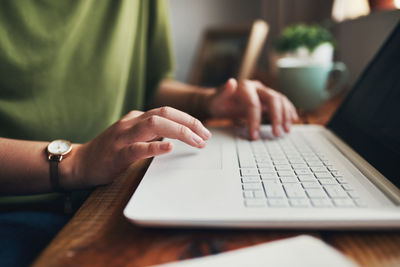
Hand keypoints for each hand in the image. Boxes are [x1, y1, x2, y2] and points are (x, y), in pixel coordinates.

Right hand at [66, 107, 210, 187]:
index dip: (188, 119)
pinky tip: (169, 148)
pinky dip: (155, 147)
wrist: (80, 163)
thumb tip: (176, 137)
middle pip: (164, 114)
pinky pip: (138, 148)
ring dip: (180, 132)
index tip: (203, 131)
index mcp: (136, 118)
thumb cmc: (109, 152)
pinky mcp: (117, 154)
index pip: (167, 112)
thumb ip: (150, 134)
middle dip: (189, 123)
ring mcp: (123, 137)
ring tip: (196, 141)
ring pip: (154, 125)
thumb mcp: (132, 136)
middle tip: (206, 136)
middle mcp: (131, 123)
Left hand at [208, 78, 297, 138]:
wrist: (221, 101)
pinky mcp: (268, 99)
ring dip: (285, 115)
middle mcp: (257, 87)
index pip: (254, 104)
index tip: (254, 135)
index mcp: (245, 87)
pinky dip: (288, 111)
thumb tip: (231, 82)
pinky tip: (292, 121)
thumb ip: (222, 92)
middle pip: (273, 99)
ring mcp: (264, 92)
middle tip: (277, 134)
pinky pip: (282, 103)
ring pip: (280, 100)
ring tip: (285, 131)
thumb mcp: (216, 100)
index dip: (255, 120)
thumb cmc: (218, 102)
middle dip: (276, 117)